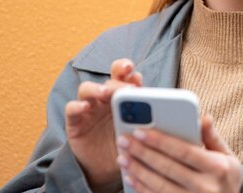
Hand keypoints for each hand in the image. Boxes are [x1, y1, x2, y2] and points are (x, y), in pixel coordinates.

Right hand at [65, 59, 142, 189]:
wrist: (106, 169)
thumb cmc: (126, 147)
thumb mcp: (139, 135)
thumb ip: (150, 123)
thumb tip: (171, 118)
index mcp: (124, 98)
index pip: (126, 78)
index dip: (130, 73)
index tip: (137, 77)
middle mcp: (105, 98)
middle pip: (110, 79)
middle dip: (118, 76)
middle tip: (127, 84)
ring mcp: (89, 108)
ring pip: (88, 88)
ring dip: (97, 88)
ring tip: (106, 93)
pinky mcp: (75, 122)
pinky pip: (71, 109)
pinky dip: (76, 106)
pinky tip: (84, 107)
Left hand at [117, 115, 242, 192]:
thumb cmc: (226, 177)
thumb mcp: (227, 156)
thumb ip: (213, 137)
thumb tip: (204, 117)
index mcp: (218, 168)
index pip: (183, 151)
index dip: (160, 141)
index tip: (140, 131)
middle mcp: (206, 187)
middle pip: (167, 168)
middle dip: (142, 153)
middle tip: (124, 141)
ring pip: (159, 186)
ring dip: (138, 171)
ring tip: (122, 157)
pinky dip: (142, 188)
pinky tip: (131, 177)